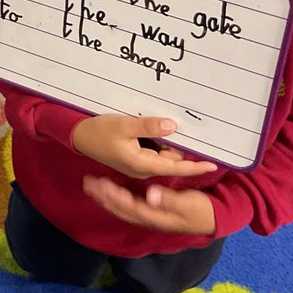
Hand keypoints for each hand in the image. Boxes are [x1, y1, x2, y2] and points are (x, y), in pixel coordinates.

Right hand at [71, 115, 217, 178]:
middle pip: (170, 158)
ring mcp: (139, 164)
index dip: (195, 166)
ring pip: (162, 153)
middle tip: (161, 123)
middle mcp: (143, 168)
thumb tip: (172, 126)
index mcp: (142, 164)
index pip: (175, 166)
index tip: (213, 165)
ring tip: (146, 125)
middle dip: (173, 143)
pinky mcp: (135, 158)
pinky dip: (154, 140)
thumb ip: (149, 126)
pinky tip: (145, 129)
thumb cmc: (99, 132)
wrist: (79, 137)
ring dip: (162, 140)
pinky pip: (153, 150)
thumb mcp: (124, 125)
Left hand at [83, 177, 217, 234]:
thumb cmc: (201, 209)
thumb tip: (149, 195)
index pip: (130, 207)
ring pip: (122, 208)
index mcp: (156, 216)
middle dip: (104, 196)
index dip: (115, 196)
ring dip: (106, 197)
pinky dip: (116, 197)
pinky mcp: (151, 210)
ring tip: (91, 185)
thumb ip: (169, 200)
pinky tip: (107, 189)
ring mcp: (149, 215)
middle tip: (88, 183)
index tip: (103, 185)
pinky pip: (128, 205)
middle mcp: (149, 218)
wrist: (213, 218)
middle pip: (122, 209)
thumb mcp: (188, 204)